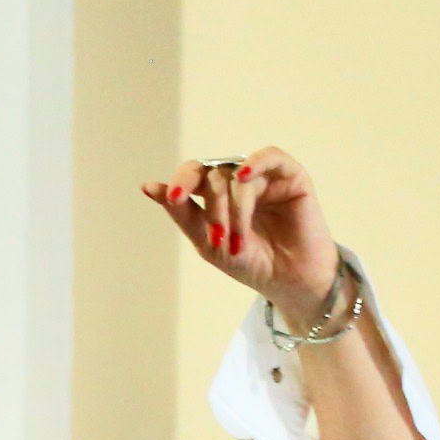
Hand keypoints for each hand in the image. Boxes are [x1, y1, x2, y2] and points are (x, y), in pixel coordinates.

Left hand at [141, 146, 340, 331]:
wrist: (288, 282)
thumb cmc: (250, 262)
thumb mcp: (208, 242)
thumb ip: (182, 213)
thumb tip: (148, 187)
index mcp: (217, 193)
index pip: (193, 174)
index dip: (180, 182)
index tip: (172, 198)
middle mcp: (239, 180)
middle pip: (213, 175)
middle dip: (212, 207)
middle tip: (218, 239)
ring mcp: (264, 176)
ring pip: (238, 175)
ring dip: (234, 209)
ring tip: (238, 243)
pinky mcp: (291, 176)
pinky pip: (270, 157)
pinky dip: (255, 163)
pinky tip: (245, 175)